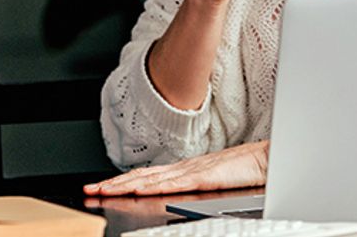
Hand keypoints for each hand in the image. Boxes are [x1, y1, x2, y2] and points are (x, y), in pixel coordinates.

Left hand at [83, 140, 269, 196]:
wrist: (267, 160)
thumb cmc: (244, 172)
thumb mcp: (211, 183)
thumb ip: (192, 188)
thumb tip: (174, 197)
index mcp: (183, 170)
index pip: (145, 176)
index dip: (121, 181)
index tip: (101, 188)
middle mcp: (182, 168)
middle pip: (140, 176)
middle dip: (112, 184)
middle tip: (89, 190)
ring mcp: (191, 171)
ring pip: (150, 178)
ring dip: (124, 184)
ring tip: (103, 190)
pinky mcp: (204, 177)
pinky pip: (174, 182)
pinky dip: (153, 185)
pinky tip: (138, 189)